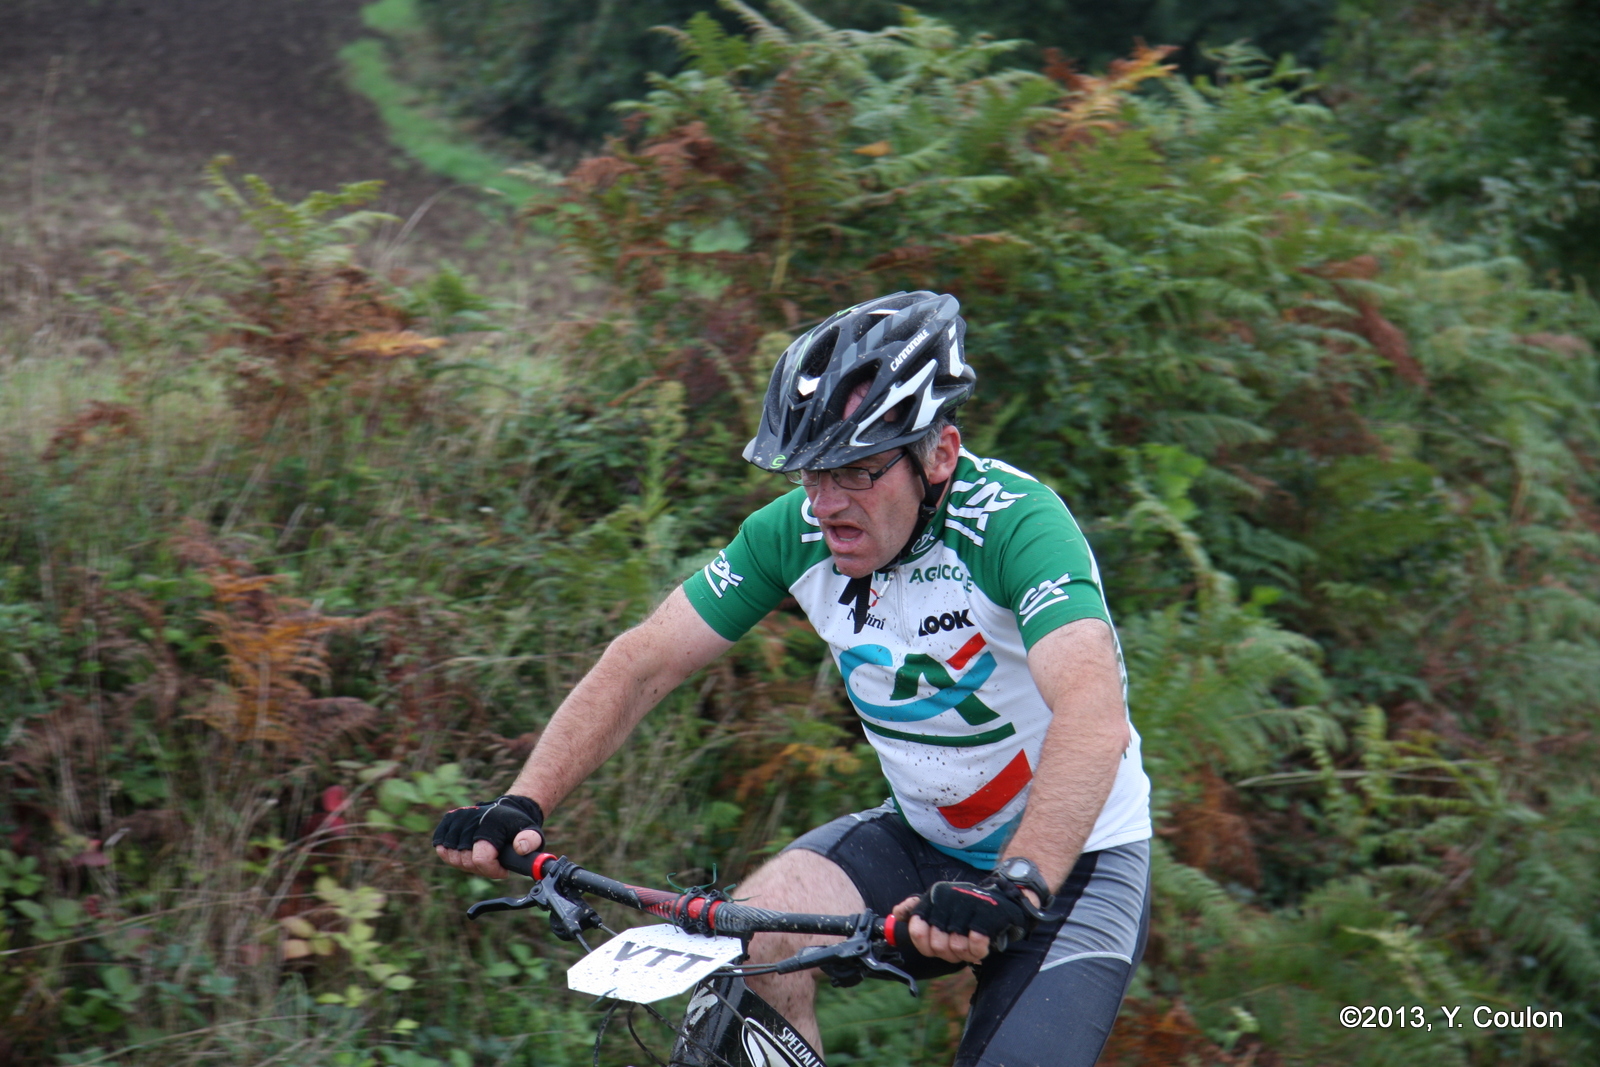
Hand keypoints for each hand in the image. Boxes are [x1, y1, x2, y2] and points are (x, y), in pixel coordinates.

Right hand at [432, 795, 543, 878]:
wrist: (509, 809)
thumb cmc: (519, 826)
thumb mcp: (533, 833)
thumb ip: (530, 842)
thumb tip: (520, 848)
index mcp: (491, 824)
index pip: (480, 859)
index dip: (491, 871)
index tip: (503, 870)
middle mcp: (471, 819)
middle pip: (464, 860)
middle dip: (480, 868)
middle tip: (493, 862)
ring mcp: (458, 819)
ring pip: (451, 856)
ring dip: (465, 862)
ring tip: (481, 856)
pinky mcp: (449, 819)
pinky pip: (440, 846)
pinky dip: (450, 853)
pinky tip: (465, 851)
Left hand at [891, 878, 1042, 962]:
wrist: (1005, 898)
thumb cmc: (969, 907)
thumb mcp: (941, 904)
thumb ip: (917, 910)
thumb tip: (896, 913)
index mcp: (933, 897)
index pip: (917, 931)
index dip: (926, 946)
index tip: (936, 947)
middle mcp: (947, 898)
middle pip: (937, 945)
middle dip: (949, 954)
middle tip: (959, 948)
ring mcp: (967, 905)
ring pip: (956, 947)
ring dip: (966, 953)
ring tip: (972, 945)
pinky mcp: (987, 914)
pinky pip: (976, 944)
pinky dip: (980, 950)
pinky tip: (984, 943)